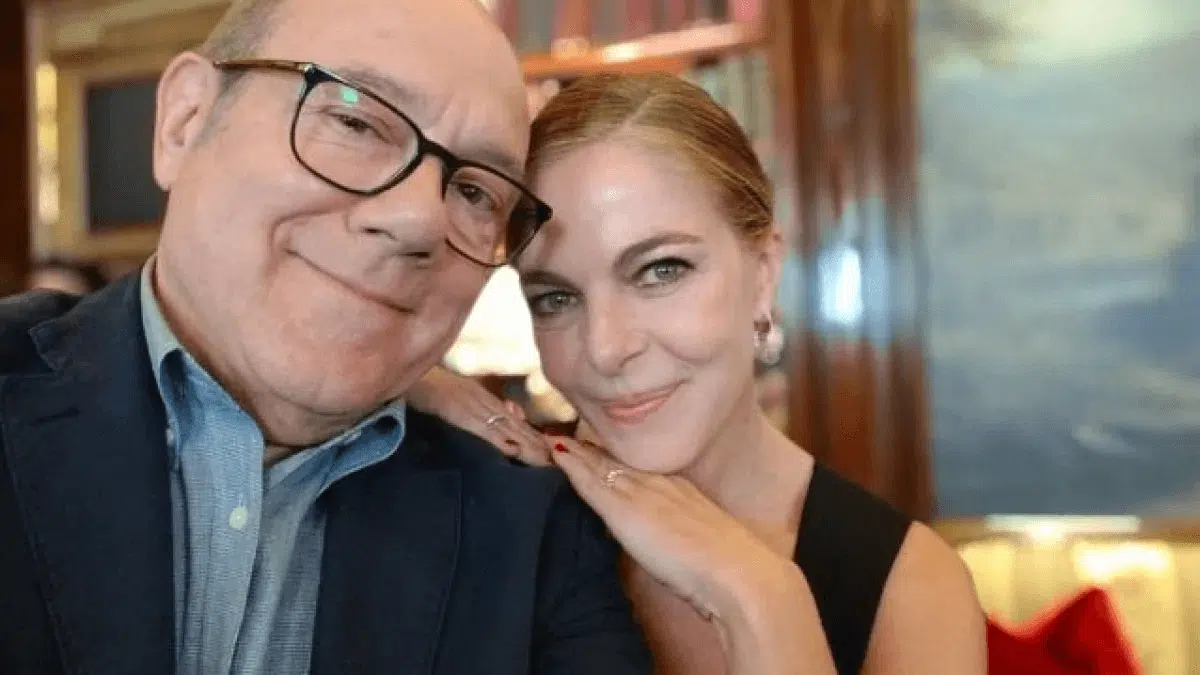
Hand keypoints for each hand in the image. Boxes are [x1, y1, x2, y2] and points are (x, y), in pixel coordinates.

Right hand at [408, 365, 551, 465]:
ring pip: (505, 428)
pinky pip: (479, 428)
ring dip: (525, 445)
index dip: (533, 437)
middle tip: (556, 463)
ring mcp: (472, 406)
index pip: (515, 421)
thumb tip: (511, 411)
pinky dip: (496, 439)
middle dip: (536, 445)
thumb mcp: (462, 393)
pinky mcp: (457, 412)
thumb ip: (483, 404)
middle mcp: (484, 401)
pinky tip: (511, 451)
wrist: (411, 373)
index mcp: (485, 398)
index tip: (552, 452)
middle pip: (516, 426)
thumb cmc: (431, 385)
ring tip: (543, 462)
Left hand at [549, 438, 795, 622]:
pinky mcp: (625, 510)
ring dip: (571, 449)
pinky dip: (570, 466)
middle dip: (587, 446)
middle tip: (555, 431)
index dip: (610, 457)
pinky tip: (553, 453)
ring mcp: (641, 493)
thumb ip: (682, 537)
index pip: (635, 467)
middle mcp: (658, 482)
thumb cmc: (727, 570)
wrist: (738, 573)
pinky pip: (590, 482)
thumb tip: (671, 544)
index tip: (589, 447)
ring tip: (544, 435)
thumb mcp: (702, 544)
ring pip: (599, 464)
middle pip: (615, 458)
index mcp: (678, 489)